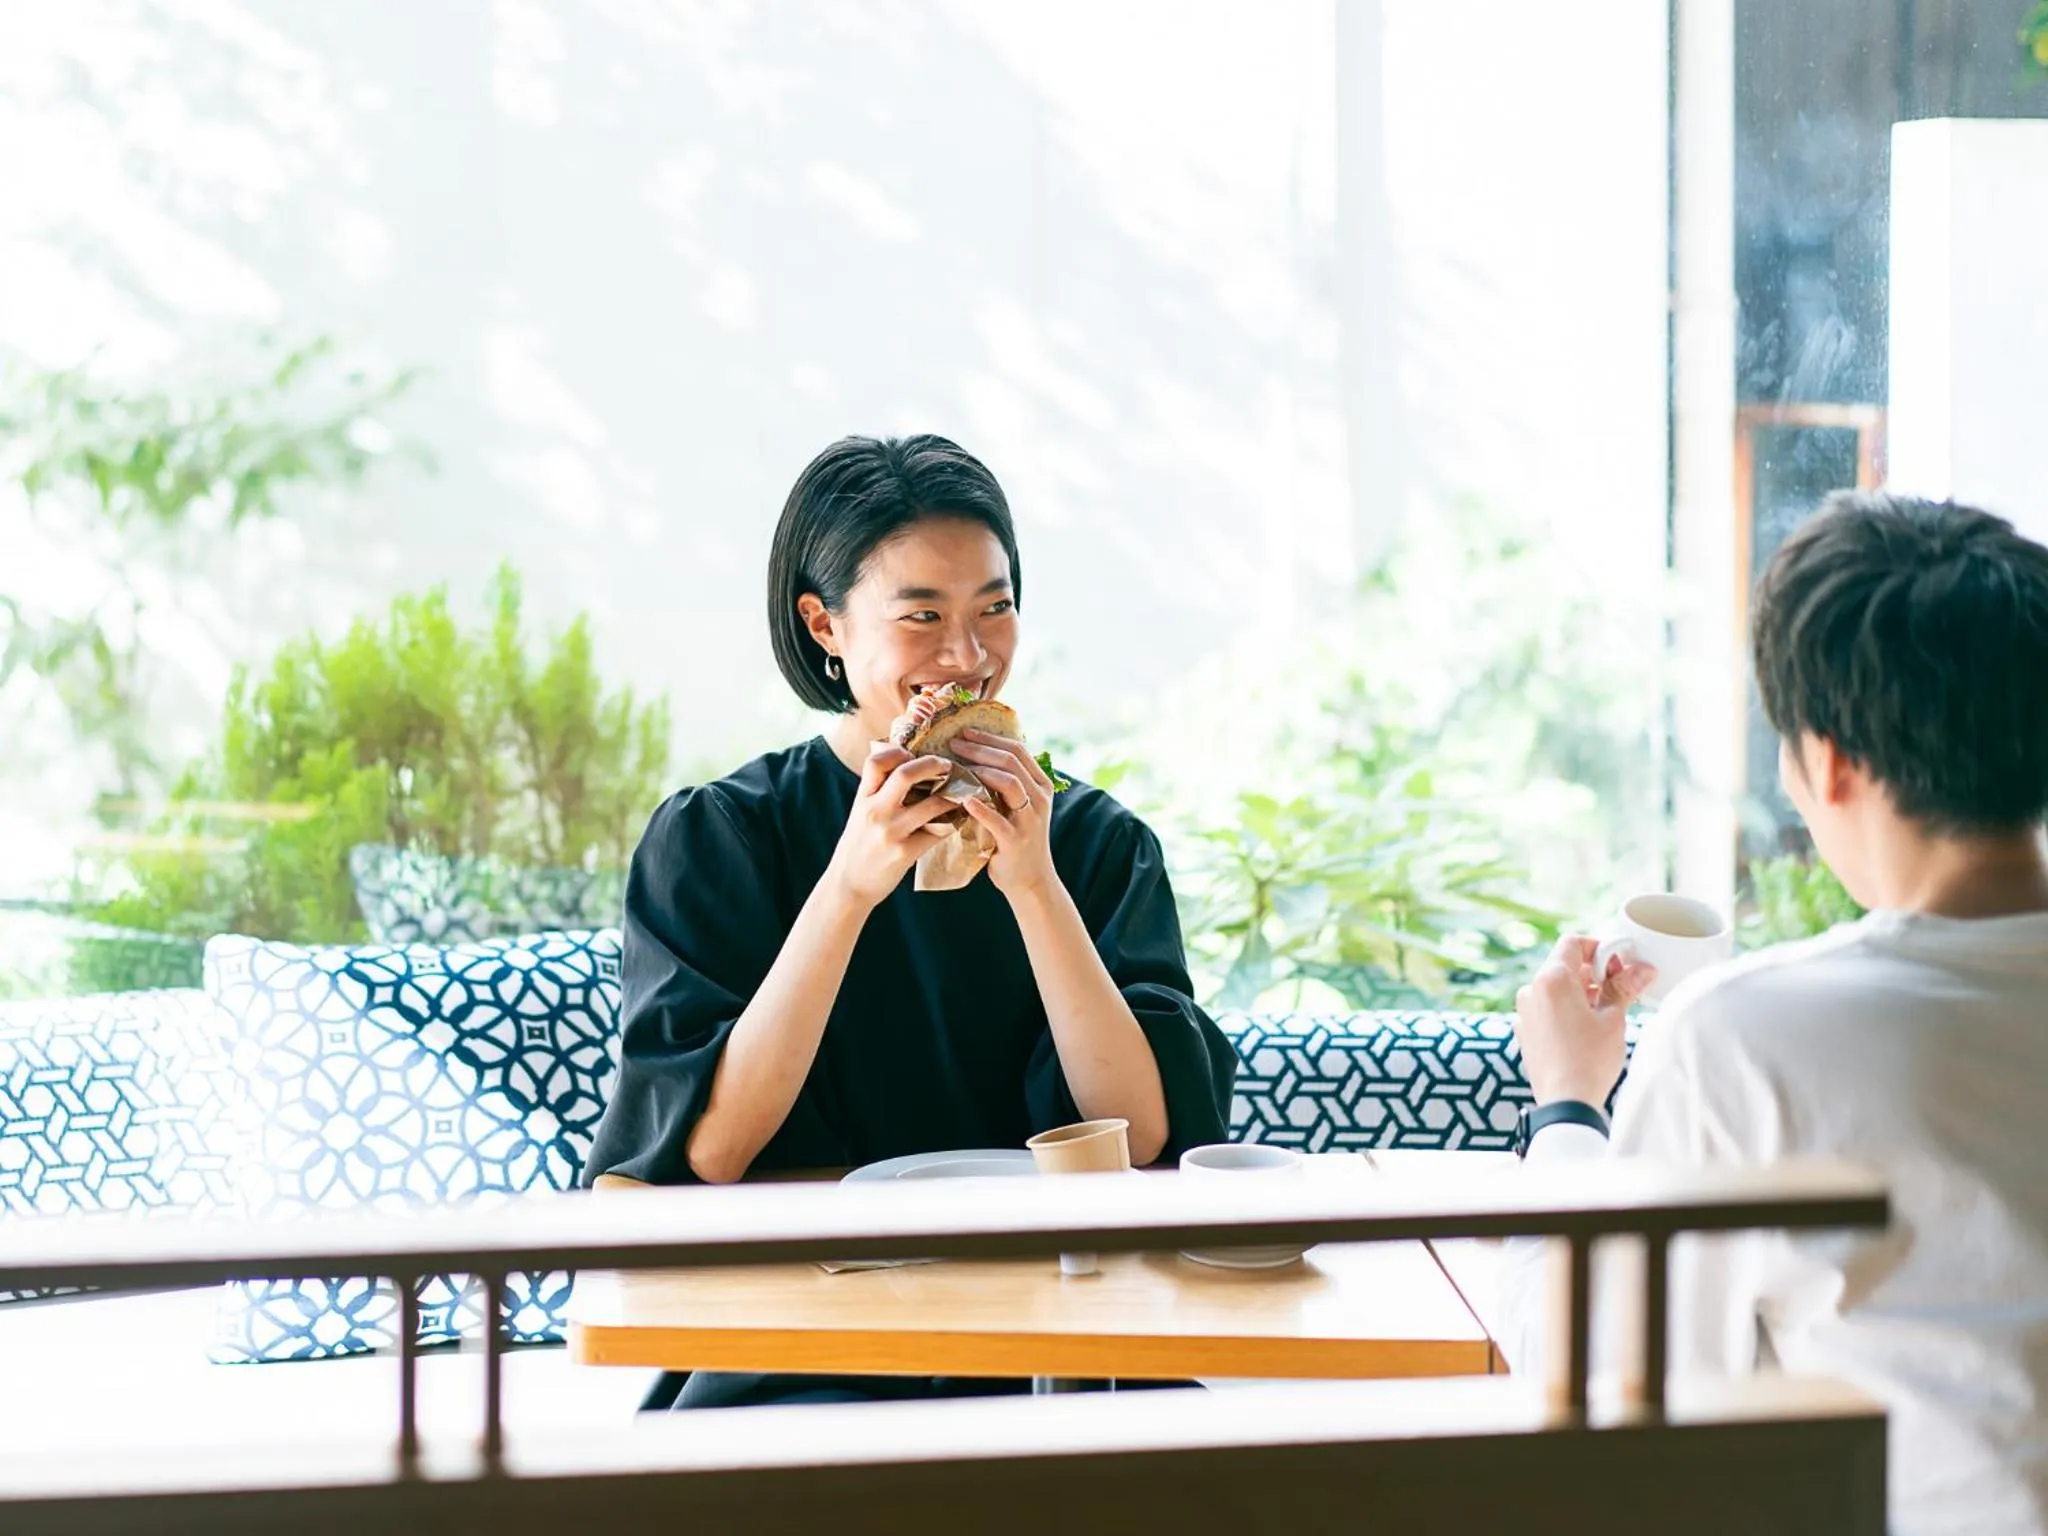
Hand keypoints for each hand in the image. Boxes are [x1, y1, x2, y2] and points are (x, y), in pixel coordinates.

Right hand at [823, 742, 960, 909]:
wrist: (849, 885)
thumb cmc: (858, 846)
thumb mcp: (860, 813)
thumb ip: (877, 792)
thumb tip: (903, 765)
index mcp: (863, 798)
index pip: (876, 761)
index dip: (897, 751)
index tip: (912, 753)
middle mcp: (875, 811)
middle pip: (906, 774)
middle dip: (932, 764)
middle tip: (948, 765)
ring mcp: (891, 832)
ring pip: (932, 804)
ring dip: (952, 796)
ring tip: (961, 793)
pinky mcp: (905, 853)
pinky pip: (937, 832)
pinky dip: (951, 824)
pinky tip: (957, 820)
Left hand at [951, 729, 1060, 899]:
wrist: (1029, 879)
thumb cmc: (1015, 838)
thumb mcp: (1017, 806)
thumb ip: (1004, 783)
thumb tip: (974, 753)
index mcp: (1041, 785)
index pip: (1018, 750)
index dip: (989, 738)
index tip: (964, 732)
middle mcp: (1039, 799)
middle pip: (1011, 762)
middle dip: (980, 749)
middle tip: (954, 743)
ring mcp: (1029, 820)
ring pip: (1009, 783)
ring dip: (980, 771)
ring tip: (955, 766)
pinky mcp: (1016, 841)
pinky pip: (997, 820)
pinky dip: (980, 807)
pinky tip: (963, 798)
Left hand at [1512, 935, 1657, 1107]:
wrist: (1565, 1102)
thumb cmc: (1590, 1059)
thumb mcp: (1613, 1019)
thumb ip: (1624, 987)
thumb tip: (1643, 968)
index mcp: (1551, 979)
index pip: (1573, 943)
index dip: (1600, 948)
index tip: (1620, 964)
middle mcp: (1531, 990)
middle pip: (1564, 965)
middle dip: (1594, 972)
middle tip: (1621, 987)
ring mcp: (1524, 1012)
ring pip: (1555, 988)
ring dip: (1581, 991)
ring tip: (1607, 1011)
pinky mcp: (1525, 1031)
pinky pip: (1547, 1008)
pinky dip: (1566, 1009)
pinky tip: (1586, 1027)